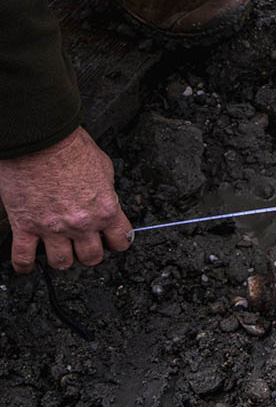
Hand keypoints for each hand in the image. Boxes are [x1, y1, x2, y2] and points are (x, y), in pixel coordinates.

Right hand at [0, 127, 132, 272]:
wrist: (40, 141)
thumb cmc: (70, 148)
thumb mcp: (104, 169)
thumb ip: (105, 192)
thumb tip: (104, 200)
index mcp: (105, 209)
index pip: (121, 239)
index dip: (118, 242)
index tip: (114, 241)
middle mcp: (81, 223)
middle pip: (91, 257)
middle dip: (90, 254)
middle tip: (86, 248)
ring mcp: (52, 227)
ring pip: (61, 262)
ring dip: (62, 260)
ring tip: (61, 253)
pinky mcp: (25, 226)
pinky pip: (24, 257)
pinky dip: (25, 265)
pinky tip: (28, 265)